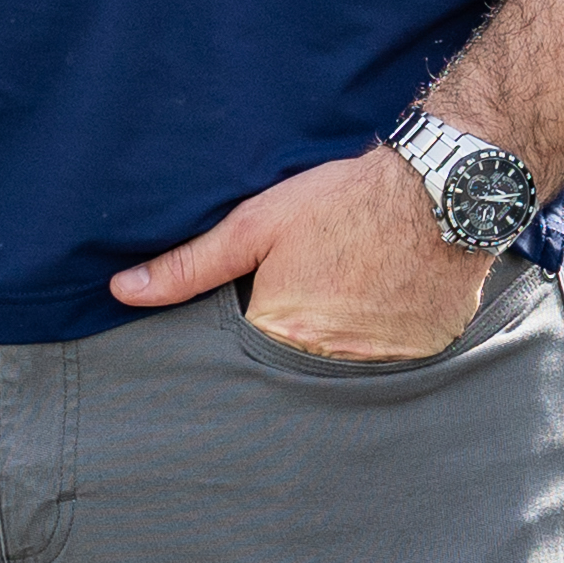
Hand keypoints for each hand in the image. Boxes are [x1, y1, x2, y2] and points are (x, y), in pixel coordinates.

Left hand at [109, 150, 494, 363]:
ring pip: (345, 374)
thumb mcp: (256, 224)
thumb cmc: (342, 200)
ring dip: (341, 348)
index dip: (247, 339)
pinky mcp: (425, 357)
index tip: (261, 311)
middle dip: (293, 349)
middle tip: (314, 297)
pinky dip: (386, 344)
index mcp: (282, 334)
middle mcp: (332, 363)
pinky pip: (393, 367)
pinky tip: (388, 302)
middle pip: (294, 374)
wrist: (439, 188)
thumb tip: (124, 290)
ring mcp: (384, 365)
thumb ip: (190, 266)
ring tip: (352, 296)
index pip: (244, 364)